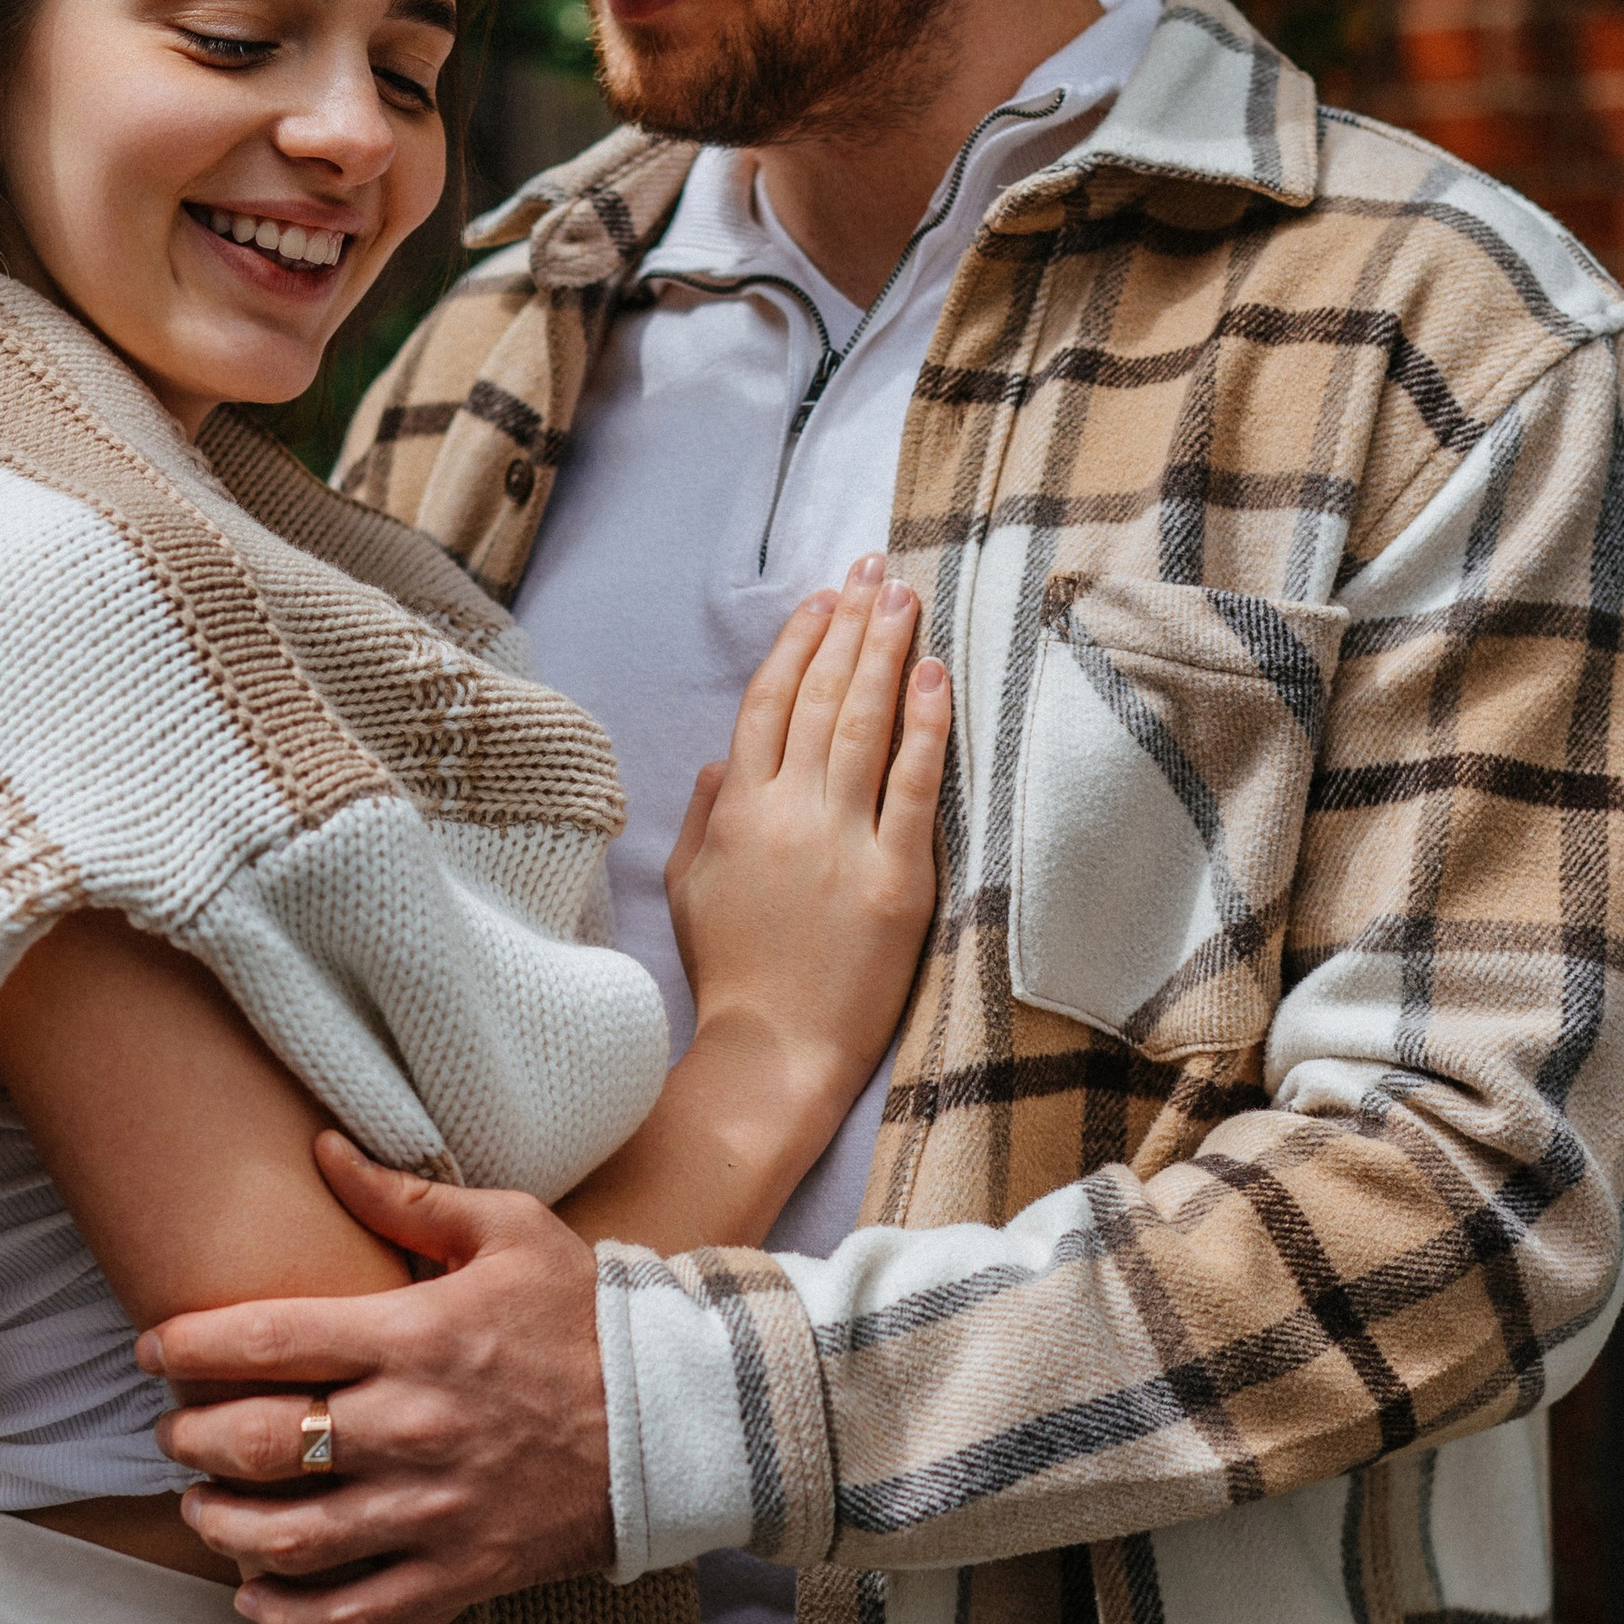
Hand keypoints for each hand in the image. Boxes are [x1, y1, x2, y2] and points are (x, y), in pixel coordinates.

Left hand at [141, 1137, 606, 1623]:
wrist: (681, 1419)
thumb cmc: (590, 1317)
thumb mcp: (512, 1231)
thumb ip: (407, 1198)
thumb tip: (321, 1150)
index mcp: (416, 1335)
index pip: (266, 1340)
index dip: (186, 1346)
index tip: (153, 1350)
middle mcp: (413, 1426)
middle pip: (255, 1443)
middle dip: (189, 1440)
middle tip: (173, 1432)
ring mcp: (435, 1509)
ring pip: (289, 1537)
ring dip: (221, 1526)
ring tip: (201, 1508)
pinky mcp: (463, 1572)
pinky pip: (354, 1612)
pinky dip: (289, 1614)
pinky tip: (257, 1594)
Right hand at [667, 555, 948, 1128]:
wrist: (772, 1052)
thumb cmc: (732, 974)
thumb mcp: (689, 888)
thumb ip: (704, 815)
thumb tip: (721, 760)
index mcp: (736, 810)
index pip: (767, 703)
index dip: (796, 644)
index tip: (822, 600)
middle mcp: (787, 812)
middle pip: (819, 696)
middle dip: (848, 625)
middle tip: (875, 572)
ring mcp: (842, 841)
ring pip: (863, 724)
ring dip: (884, 651)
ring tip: (903, 598)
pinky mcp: (895, 877)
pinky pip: (912, 786)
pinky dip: (923, 725)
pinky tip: (934, 675)